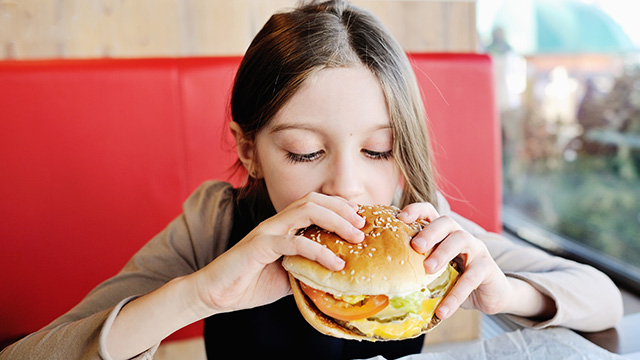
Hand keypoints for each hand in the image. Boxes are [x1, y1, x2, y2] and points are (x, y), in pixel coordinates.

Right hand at [190, 192, 365, 315]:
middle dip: (343, 209)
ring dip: (336, 221)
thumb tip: (340, 273)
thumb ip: (309, 267)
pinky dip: (318, 250)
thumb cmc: (251, 283)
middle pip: (314, 200)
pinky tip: (335, 263)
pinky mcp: (259, 245)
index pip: (315, 204)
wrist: (217, 294)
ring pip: (306, 210)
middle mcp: (277, 222)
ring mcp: (267, 231)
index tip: (361, 219)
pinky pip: (293, 242)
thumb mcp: (289, 274)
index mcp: (284, 226)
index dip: (340, 207)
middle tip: (363, 226)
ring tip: (356, 238)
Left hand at [398, 203, 511, 319]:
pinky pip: (472, 277)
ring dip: (443, 253)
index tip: (400, 218)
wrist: (490, 295)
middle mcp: (460, 235)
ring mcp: (476, 249)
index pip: (430, 212)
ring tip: (428, 270)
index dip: (416, 210)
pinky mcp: (488, 267)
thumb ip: (417, 268)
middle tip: (415, 246)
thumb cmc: (456, 280)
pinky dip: (456, 295)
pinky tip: (443, 310)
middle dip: (429, 231)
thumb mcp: (435, 272)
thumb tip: (383, 282)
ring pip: (461, 240)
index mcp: (444, 233)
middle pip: (445, 222)